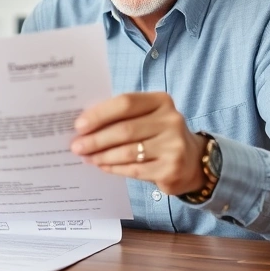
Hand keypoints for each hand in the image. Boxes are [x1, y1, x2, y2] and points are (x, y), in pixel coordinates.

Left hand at [70, 92, 206, 194]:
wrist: (192, 161)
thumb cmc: (158, 135)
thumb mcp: (147, 117)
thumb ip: (121, 117)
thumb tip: (84, 126)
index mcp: (161, 101)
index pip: (126, 103)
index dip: (100, 114)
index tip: (79, 125)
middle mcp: (171, 120)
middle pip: (124, 129)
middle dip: (96, 139)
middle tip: (77, 146)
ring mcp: (173, 146)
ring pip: (127, 151)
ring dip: (102, 156)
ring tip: (87, 157)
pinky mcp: (171, 168)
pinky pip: (134, 169)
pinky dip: (114, 168)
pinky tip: (102, 166)